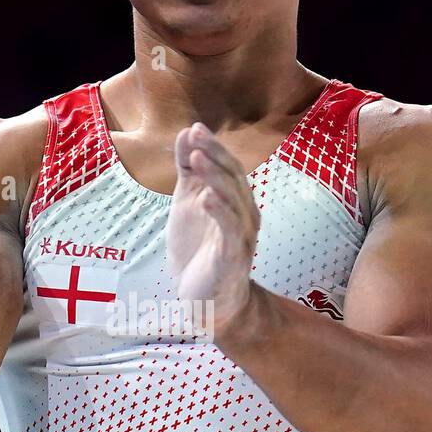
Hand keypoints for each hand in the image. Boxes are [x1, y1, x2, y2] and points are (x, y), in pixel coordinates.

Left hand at [166, 123, 258, 334]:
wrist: (208, 302)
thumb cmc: (200, 251)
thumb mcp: (188, 204)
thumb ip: (189, 173)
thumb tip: (186, 134)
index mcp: (235, 201)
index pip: (228, 167)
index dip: (213, 147)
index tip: (194, 129)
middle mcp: (245, 215)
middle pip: (233, 178)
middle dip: (214, 155)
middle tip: (196, 137)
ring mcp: (240, 236)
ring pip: (232, 200)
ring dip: (215, 178)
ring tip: (197, 159)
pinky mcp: (232, 258)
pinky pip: (229, 231)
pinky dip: (219, 212)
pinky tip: (206, 198)